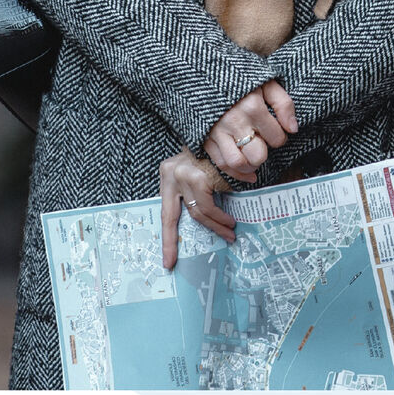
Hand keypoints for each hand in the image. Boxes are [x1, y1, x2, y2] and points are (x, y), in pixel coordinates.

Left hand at [159, 153, 236, 268]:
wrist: (229, 133)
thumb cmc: (216, 155)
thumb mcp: (197, 172)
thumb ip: (194, 193)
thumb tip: (202, 221)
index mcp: (167, 174)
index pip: (165, 212)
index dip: (167, 239)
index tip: (167, 261)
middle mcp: (172, 174)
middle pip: (174, 217)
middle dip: (175, 243)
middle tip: (176, 261)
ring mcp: (183, 175)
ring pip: (197, 212)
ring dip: (214, 226)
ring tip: (228, 233)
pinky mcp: (199, 177)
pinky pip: (209, 205)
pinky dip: (220, 217)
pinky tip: (229, 221)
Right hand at [203, 81, 297, 184]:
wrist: (203, 70)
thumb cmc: (239, 76)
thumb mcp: (266, 81)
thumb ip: (283, 103)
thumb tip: (293, 128)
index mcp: (253, 107)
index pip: (276, 138)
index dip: (280, 138)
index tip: (276, 133)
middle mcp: (235, 122)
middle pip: (258, 155)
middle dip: (265, 155)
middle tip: (264, 146)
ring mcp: (218, 131)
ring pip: (237, 163)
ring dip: (250, 167)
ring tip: (255, 160)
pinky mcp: (205, 137)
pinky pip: (220, 163)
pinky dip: (234, 172)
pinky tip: (246, 171)